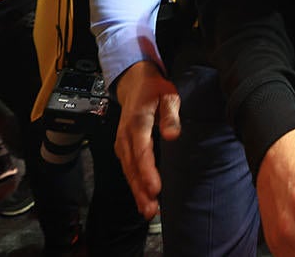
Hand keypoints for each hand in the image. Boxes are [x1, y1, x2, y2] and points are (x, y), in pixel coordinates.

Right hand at [112, 60, 181, 219]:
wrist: (134, 84)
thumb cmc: (154, 90)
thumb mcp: (168, 95)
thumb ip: (170, 115)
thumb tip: (172, 136)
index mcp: (137, 122)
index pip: (142, 150)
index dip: (147, 171)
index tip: (155, 188)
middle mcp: (126, 135)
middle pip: (132, 166)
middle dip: (141, 189)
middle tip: (151, 208)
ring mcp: (122, 143)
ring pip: (128, 171)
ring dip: (137, 191)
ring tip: (148, 210)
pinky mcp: (123, 148)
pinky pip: (127, 169)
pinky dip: (134, 185)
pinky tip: (143, 199)